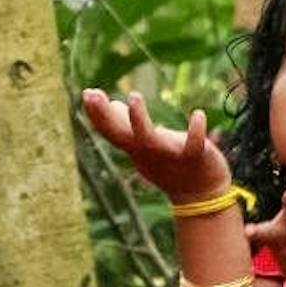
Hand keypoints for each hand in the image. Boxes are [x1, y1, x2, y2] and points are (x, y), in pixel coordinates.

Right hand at [82, 88, 228, 205]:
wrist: (199, 194)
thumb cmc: (171, 163)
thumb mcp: (145, 145)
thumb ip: (130, 127)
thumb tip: (115, 103)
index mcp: (136, 148)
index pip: (111, 132)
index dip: (97, 115)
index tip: (86, 93)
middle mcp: (148, 152)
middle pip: (120, 135)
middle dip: (104, 116)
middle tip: (90, 93)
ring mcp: (169, 155)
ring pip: (150, 139)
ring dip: (139, 120)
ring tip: (133, 96)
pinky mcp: (194, 157)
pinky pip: (193, 145)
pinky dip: (195, 131)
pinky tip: (198, 114)